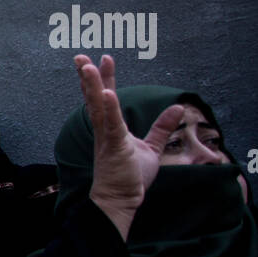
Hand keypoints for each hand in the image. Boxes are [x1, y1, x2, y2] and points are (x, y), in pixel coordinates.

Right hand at [75, 54, 184, 240]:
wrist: (121, 200)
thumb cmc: (130, 177)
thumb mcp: (152, 147)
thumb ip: (162, 127)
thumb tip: (177, 108)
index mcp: (111, 129)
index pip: (106, 98)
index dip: (104, 79)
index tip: (103, 59)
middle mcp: (104, 130)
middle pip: (94, 97)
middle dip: (88, 76)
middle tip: (81, 56)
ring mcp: (107, 137)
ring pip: (97, 106)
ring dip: (92, 85)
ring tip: (87, 66)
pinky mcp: (114, 146)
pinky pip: (111, 124)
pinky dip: (110, 108)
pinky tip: (107, 93)